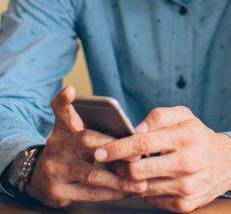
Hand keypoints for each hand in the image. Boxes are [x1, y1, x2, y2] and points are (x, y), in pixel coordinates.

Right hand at [27, 86, 143, 207]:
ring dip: (119, 179)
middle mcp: (57, 148)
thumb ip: (73, 109)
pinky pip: (89, 193)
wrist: (37, 177)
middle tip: (139, 154)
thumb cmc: (65, 146)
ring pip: (92, 174)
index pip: (63, 112)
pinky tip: (127, 192)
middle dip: (116, 148)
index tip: (73, 92)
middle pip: (89, 143)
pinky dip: (111, 193)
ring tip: (140, 183)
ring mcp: (56, 171)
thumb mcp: (66, 126)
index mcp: (63, 129)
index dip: (67, 101)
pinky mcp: (57, 192)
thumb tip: (71, 90)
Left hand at [95, 106, 230, 212]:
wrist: (226, 163)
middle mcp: (188, 162)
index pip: (143, 144)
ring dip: (132, 180)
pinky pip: (152, 200)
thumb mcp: (184, 116)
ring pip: (142, 187)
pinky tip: (152, 179)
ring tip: (132, 169)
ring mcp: (187, 186)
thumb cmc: (197, 137)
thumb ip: (159, 116)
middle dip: (120, 167)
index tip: (100, 151)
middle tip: (115, 163)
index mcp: (187, 137)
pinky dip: (147, 190)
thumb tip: (136, 129)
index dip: (118, 148)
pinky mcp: (185, 204)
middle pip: (137, 171)